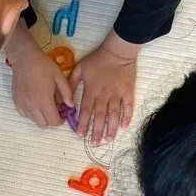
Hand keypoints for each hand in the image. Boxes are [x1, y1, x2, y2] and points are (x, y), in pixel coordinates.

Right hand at [4, 22, 71, 126]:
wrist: (25, 58)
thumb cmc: (43, 65)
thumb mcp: (60, 77)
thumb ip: (67, 93)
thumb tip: (70, 106)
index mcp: (44, 100)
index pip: (53, 121)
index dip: (60, 121)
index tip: (62, 114)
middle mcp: (32, 106)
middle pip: (43, 124)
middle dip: (51, 119)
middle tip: (54, 110)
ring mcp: (23, 105)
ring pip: (34, 120)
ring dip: (41, 117)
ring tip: (45, 105)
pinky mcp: (17, 102)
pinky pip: (25, 115)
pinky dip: (32, 113)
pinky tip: (35, 104)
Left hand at [71, 30, 139, 145]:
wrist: (118, 51)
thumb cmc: (98, 59)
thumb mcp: (80, 68)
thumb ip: (72, 83)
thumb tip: (67, 99)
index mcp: (92, 90)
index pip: (86, 110)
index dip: (83, 123)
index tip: (80, 135)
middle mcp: (104, 95)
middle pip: (100, 116)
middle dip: (97, 131)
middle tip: (95, 144)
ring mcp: (117, 94)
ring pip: (114, 114)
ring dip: (111, 128)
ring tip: (109, 140)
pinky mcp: (128, 91)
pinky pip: (128, 106)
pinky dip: (127, 117)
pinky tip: (124, 127)